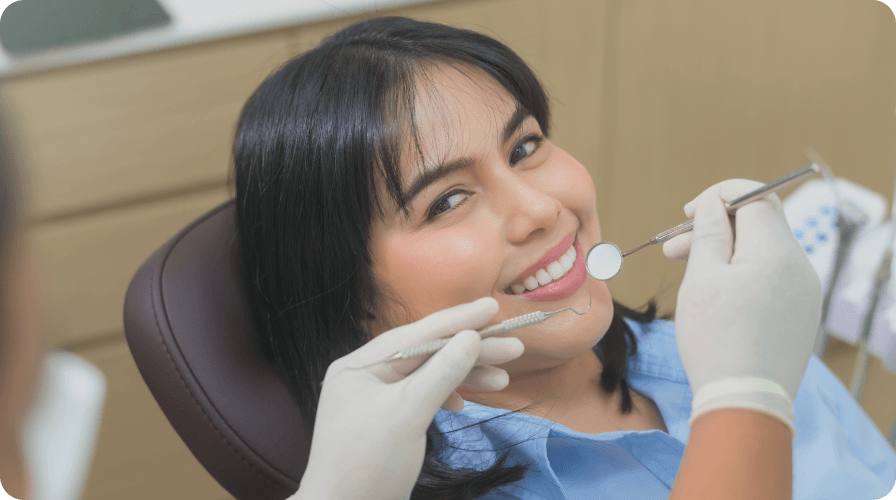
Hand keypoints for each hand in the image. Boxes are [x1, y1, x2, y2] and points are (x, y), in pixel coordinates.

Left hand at [294, 297, 523, 499]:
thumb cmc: (369, 465)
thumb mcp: (408, 415)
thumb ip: (441, 373)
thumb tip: (471, 337)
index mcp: (360, 366)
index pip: (416, 333)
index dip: (457, 319)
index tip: (493, 307)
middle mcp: (366, 377)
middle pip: (426, 353)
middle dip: (469, 351)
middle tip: (514, 347)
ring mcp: (377, 401)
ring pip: (428, 376)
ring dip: (465, 376)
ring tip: (502, 379)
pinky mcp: (388, 423)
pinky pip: (423, 398)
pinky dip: (448, 396)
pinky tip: (467, 401)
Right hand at [666, 179, 821, 435]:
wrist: (746, 400)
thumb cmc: (716, 338)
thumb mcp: (701, 278)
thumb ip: (707, 232)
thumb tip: (713, 204)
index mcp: (776, 251)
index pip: (755, 197)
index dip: (720, 196)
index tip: (689, 212)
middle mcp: (799, 266)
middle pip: (759, 225)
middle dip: (715, 228)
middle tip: (674, 248)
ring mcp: (804, 292)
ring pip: (763, 252)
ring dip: (726, 253)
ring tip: (688, 273)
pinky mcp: (801, 314)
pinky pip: (772, 278)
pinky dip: (743, 275)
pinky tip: (716, 296)